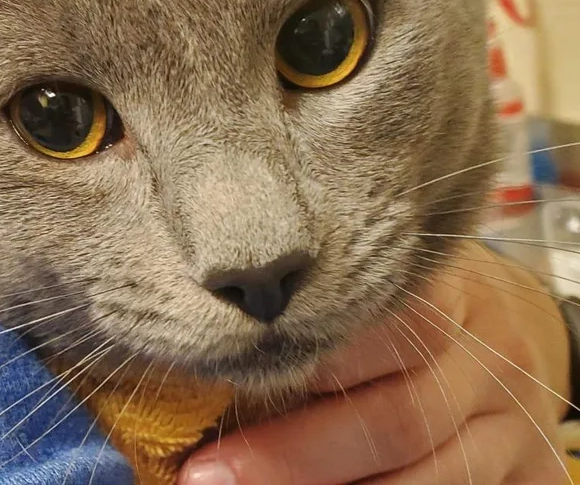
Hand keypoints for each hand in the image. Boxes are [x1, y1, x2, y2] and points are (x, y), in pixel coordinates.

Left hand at [180, 242, 570, 483]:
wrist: (511, 328)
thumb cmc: (422, 299)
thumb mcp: (392, 278)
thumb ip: (334, 300)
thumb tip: (227, 340)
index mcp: (448, 288)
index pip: (375, 323)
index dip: (299, 361)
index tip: (224, 382)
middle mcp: (490, 352)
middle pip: (393, 415)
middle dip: (295, 453)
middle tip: (212, 472)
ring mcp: (514, 418)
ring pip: (421, 474)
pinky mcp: (531, 468)